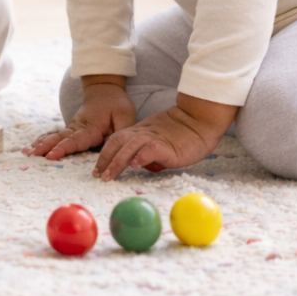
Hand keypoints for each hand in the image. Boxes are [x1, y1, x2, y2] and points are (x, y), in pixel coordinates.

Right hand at [23, 76, 135, 159]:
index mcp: (91, 127)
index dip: (64, 148)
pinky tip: (33, 147)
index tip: (52, 155)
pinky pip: (55, 135)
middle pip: (60, 138)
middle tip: (32, 155)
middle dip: (46, 147)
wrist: (105, 89)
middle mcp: (78, 127)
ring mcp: (72, 127)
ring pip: (55, 136)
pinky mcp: (70, 129)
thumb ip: (120, 133)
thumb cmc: (116, 104)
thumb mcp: (125, 117)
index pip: (75, 140)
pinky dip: (44, 140)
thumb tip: (114, 150)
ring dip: (41, 144)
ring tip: (27, 152)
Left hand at [92, 92, 236, 180]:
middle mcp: (142, 134)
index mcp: (139, 133)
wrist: (199, 120)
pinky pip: (150, 149)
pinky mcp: (166, 145)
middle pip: (117, 143)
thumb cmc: (181, 133)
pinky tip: (134, 165)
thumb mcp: (157, 140)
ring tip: (109, 175)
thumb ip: (145, 150)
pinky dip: (140, 157)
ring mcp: (153, 138)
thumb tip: (135, 164)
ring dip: (117, 161)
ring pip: (129, 147)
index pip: (115, 140)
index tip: (97, 169)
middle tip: (97, 175)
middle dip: (104, 159)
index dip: (104, 154)